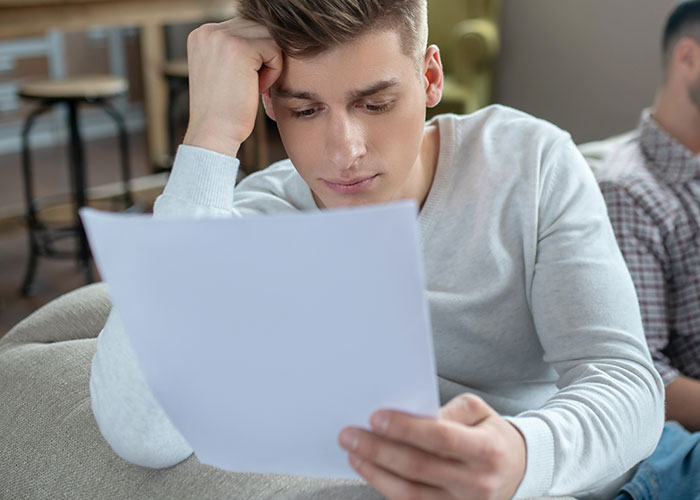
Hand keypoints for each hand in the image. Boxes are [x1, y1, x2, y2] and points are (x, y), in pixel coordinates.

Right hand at [183, 18, 282, 156]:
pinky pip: (274, 48)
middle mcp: (208, 30)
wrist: (214, 134)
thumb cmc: (225, 111)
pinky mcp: (238, 48)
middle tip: (255, 85)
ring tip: (256, 86)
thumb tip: (268, 34)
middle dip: (265, 57)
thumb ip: (238, 49)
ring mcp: (221, 37)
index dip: (256, 55)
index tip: (245, 81)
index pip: (246, 27)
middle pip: (259, 28)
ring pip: (268, 36)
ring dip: (270, 63)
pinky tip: (258, 88)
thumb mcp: (225, 71)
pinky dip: (274, 71)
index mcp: (203, 34)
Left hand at [338, 394, 525, 499]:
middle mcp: (476, 484)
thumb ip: (449, 410)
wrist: (517, 471)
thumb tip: (413, 415)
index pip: (440, 438)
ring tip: (354, 453)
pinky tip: (370, 470)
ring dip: (375, 472)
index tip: (376, 417)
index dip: (406, 429)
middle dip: (379, 449)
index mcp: (486, 451)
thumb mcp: (479, 411)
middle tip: (350, 434)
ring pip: (409, 493)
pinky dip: (386, 488)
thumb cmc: (490, 435)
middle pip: (418, 467)